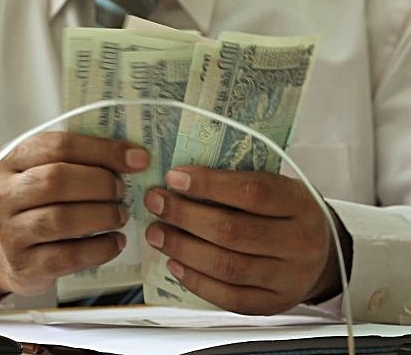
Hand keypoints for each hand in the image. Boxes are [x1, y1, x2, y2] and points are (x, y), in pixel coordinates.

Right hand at [0, 132, 149, 298]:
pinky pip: (68, 256)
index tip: (137, 159)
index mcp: (9, 160)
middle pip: (57, 180)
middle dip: (101, 183)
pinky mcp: (25, 266)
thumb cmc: (28, 203)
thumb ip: (74, 159)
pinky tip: (115, 241)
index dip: (103, 150)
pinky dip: (100, 248)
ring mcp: (10, 232)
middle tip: (123, 190)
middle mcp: (4, 194)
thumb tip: (132, 157)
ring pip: (62, 219)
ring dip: (103, 215)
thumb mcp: (38, 171)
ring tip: (121, 215)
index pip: (58, 146)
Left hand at [144, 166, 349, 314]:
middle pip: (232, 231)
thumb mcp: (279, 189)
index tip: (175, 177)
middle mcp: (298, 243)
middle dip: (185, 216)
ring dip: (183, 248)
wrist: (324, 256)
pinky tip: (175, 264)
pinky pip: (228, 297)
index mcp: (300, 204)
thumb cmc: (290, 215)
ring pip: (226, 266)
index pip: (252, 192)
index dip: (209, 184)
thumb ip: (240, 184)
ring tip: (158, 233)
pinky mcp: (272, 304)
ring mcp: (287, 278)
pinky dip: (195, 281)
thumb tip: (183, 180)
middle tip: (157, 203)